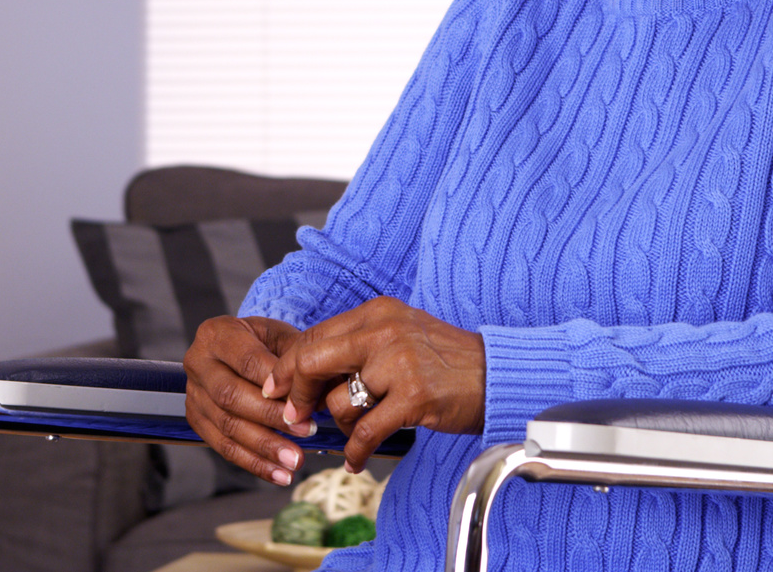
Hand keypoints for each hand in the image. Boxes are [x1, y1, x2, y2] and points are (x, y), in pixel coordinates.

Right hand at [184, 315, 309, 485]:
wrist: (236, 350)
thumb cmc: (262, 342)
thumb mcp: (279, 336)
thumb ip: (294, 358)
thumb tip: (316, 392)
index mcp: (217, 334)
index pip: (247, 361)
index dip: (275, 385)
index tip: (303, 403)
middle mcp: (198, 363)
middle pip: (231, 396)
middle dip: (270, 418)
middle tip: (305, 432)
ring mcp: (194, 394)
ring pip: (226, 426)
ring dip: (263, 447)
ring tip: (294, 460)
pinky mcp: (196, 420)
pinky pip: (223, 446)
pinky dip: (253, 463)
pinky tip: (278, 473)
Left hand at [264, 296, 485, 472]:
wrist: (496, 375)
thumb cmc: (446, 361)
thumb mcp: (401, 335)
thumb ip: (358, 346)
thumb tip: (307, 373)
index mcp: (377, 313)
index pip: (314, 336)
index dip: (288, 366)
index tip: (276, 389)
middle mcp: (384, 331)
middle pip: (312, 362)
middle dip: (295, 394)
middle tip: (295, 416)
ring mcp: (399, 363)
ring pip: (338, 402)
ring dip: (340, 425)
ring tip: (356, 431)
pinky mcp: (414, 397)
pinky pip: (364, 431)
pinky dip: (355, 451)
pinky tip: (355, 459)